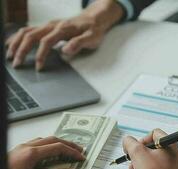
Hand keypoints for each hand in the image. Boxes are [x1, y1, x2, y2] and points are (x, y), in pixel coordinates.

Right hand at [6, 0, 123, 70]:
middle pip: (31, 35)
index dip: (41, 55)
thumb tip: (66, 50)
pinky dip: (17, 37)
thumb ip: (79, 43)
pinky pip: (28, 30)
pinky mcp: (47, 27)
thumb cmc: (93, 30)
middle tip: (17, 64)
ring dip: (16, 43)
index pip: (46, 41)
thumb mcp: (92, 38)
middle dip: (21, 50)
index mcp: (63, 29)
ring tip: (9, 56)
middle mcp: (52, 25)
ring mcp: (48, 25)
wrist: (94, 19)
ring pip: (26, 31)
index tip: (39, 67)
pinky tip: (12, 44)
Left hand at [8, 136, 84, 168]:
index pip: (59, 147)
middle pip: (54, 139)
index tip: (81, 157)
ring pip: (45, 139)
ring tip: (67, 149)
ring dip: (59, 143)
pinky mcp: (17, 151)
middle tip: (79, 150)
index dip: (72, 152)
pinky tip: (48, 152)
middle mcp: (27, 147)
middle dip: (69, 144)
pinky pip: (37, 143)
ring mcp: (21, 147)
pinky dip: (49, 145)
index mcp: (32, 153)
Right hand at [123, 129, 177, 168]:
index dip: (142, 140)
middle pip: (155, 147)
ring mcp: (177, 165)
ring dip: (144, 162)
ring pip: (157, 158)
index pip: (155, 133)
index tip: (136, 149)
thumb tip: (127, 140)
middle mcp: (177, 153)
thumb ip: (130, 142)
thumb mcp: (137, 153)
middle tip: (134, 159)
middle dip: (141, 153)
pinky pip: (161, 168)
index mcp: (172, 144)